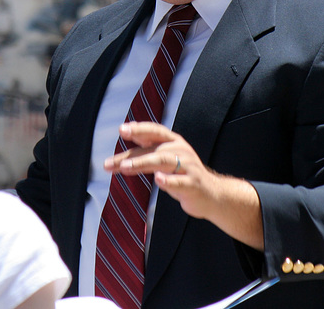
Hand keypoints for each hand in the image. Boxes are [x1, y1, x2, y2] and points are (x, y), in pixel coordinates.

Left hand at [104, 121, 263, 249]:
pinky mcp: (193, 185)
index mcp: (173, 142)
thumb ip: (148, 147)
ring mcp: (188, 167)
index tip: (122, 130)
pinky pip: (180, 183)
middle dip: (131, 156)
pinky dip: (168, 181)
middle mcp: (181, 150)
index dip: (139, 129)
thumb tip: (127, 132)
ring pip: (164, 162)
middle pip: (154, 149)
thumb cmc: (183, 175)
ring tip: (126, 168)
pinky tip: (158, 179)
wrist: (213, 194)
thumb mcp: (166, 158)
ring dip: (143, 163)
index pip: (154, 131)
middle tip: (110, 163)